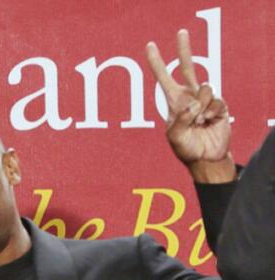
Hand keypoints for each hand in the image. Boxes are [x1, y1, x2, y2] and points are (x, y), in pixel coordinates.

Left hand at [146, 29, 235, 182]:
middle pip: (188, 68)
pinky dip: (211, 114)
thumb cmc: (185, 148)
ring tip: (199, 122)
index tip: (149, 46)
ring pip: (204, 88)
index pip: (163, 78)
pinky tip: (209, 122)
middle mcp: (189, 96)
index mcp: (174, 101)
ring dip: (202, 107)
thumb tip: (192, 104)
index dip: (156, 62)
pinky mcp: (219, 105)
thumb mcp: (174, 137)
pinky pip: (215, 101)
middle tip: (181, 32)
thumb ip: (179, 120)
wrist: (205, 157)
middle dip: (184, 50)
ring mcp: (205, 99)